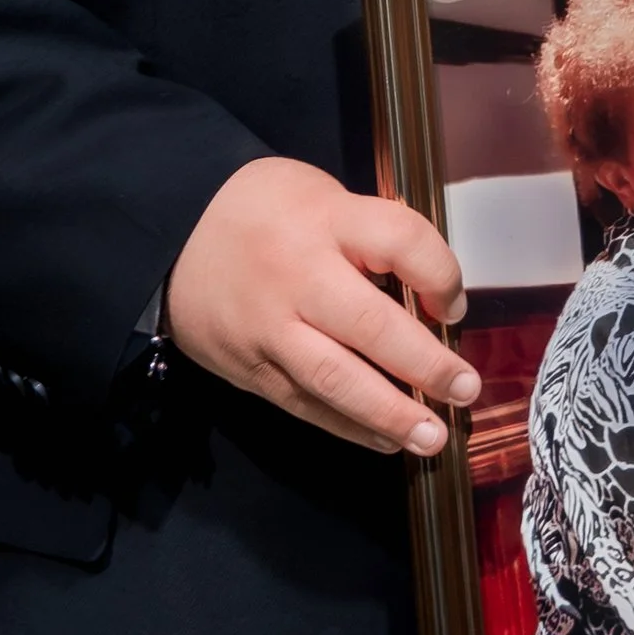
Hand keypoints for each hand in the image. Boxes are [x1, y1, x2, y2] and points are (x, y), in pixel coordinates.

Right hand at [164, 157, 474, 457]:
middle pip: (372, 325)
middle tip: (465, 390)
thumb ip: (370, 238)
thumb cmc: (264, 210)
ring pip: (336, 379)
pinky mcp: (251, 368)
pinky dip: (348, 426)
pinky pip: (305, 404)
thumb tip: (431, 299)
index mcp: (325, 219)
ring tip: (432, 438)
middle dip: (426, 365)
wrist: (169, 235)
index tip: (453, 305)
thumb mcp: (320, 195)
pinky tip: (384, 439)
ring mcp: (270, 328)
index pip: (401, 242)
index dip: (441, 276)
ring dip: (391, 414)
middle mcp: (299, 275)